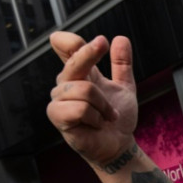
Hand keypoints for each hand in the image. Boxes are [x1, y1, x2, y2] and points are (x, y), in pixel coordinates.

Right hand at [47, 33, 137, 170]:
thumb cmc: (117, 118)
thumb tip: (121, 38)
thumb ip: (121, 64)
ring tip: (109, 116)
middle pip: (73, 62)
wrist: (119, 145)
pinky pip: (79, 108)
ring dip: (104, 105)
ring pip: (83, 89)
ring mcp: (59, 101)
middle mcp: (66, 84)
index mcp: (80, 74)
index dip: (73, 40)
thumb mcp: (125, 87)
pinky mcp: (58, 118)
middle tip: (103, 44)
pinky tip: (97, 125)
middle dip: (89, 53)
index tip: (95, 37)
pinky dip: (95, 117)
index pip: (69, 50)